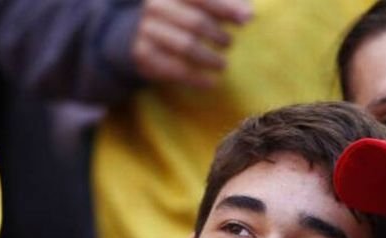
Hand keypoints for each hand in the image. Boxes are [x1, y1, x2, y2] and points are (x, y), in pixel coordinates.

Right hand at [132, 0, 252, 87]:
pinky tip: (211, 82)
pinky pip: (176, 70)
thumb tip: (248, 14)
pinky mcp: (143, 56)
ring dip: (210, 58)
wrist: (138, 35)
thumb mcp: (195, 5)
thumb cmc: (178, 17)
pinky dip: (197, 78)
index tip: (247, 19)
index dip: (226, 8)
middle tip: (228, 43)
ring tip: (222, 64)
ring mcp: (147, 31)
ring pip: (186, 46)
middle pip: (196, 22)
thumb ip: (222, 6)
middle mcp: (155, 7)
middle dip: (218, 35)